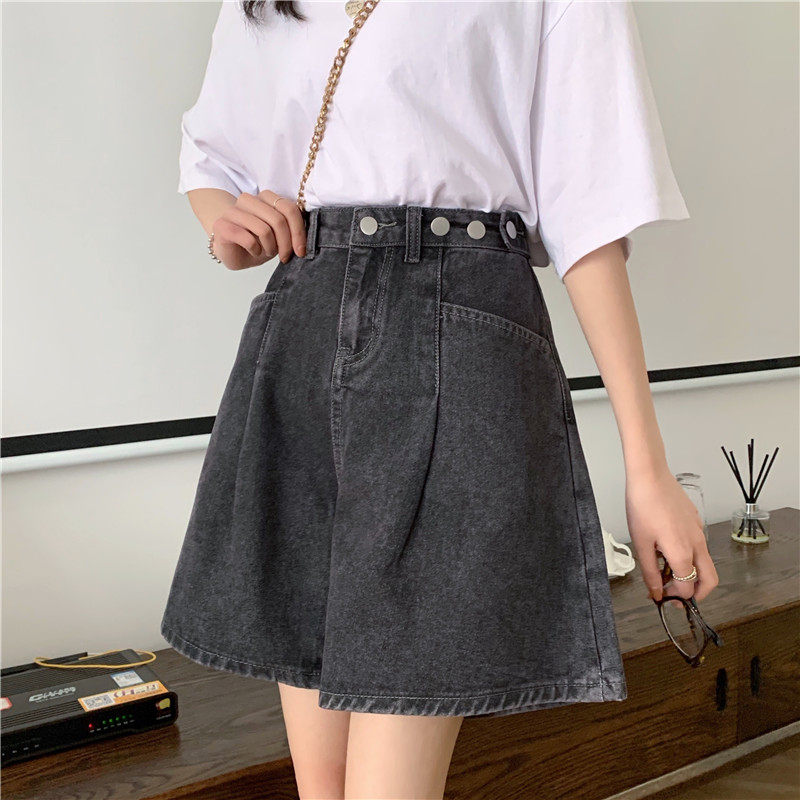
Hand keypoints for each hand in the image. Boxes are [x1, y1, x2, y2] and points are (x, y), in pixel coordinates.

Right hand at [210, 189, 306, 269]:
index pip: (289, 208)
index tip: (300, 251)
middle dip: (286, 243)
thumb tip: (305, 240)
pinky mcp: (222, 225)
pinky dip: (256, 250)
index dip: (298, 232)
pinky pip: (248, 239)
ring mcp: (233, 211)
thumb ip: (291, 229)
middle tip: (285, 257)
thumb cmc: (257, 242)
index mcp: (265, 198)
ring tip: (267, 252)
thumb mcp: (279, 236)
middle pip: (278, 219)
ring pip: (264, 229)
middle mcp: (249, 200)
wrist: (231, 251)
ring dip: (270, 247)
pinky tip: (254, 251)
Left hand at [625, 466, 718, 603]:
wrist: (650, 476)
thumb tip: (656, 594)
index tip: (659, 597)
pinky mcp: (696, 521)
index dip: (673, 598)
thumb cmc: (643, 506)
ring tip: (663, 568)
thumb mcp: (641, 544)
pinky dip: (688, 555)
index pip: (687, 589)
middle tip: (675, 595)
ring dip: (690, 573)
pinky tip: (665, 546)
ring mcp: (699, 532)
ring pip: (705, 563)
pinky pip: (698, 545)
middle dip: (696, 594)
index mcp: (683, 553)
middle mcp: (697, 544)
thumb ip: (650, 572)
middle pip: (710, 581)